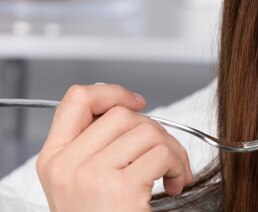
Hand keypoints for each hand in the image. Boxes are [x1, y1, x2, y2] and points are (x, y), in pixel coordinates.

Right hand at [36, 84, 192, 211]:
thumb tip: (130, 110)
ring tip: (172, 173)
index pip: (76, 100)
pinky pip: (162, 154)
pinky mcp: (120, 189)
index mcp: (54, 159)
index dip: (111, 92)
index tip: (137, 103)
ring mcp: (91, 177)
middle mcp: (67, 166)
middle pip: (122, 115)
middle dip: (155, 130)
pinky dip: (179, 167)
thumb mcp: (80, 182)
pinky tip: (174, 185)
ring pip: (147, 131)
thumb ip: (95, 146)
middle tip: (164, 156)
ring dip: (172, 150)